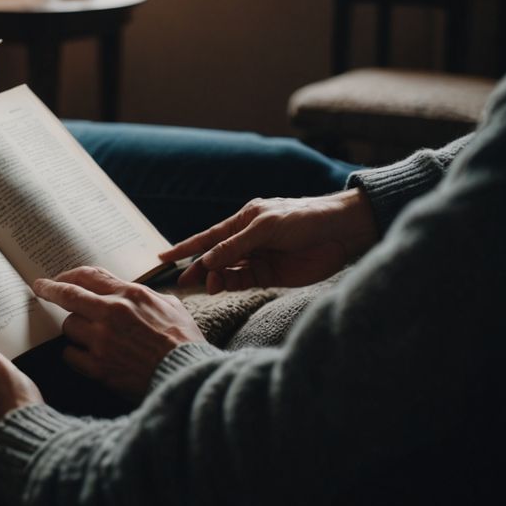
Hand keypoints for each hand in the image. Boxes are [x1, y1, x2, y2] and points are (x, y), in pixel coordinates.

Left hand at [34, 266, 204, 398]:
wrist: (188, 378)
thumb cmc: (185, 342)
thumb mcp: (170, 306)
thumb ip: (144, 296)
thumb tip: (130, 292)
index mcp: (130, 295)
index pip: (88, 275)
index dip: (67, 274)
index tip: (55, 277)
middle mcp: (112, 313)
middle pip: (68, 295)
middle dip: (50, 290)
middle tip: (39, 288)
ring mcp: (103, 341)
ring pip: (69, 326)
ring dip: (73, 329)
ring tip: (86, 335)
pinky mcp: (99, 368)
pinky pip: (70, 355)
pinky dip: (74, 354)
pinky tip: (84, 356)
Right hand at [163, 188, 378, 292]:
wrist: (341, 233)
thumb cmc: (303, 219)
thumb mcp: (266, 227)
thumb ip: (235, 245)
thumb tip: (207, 261)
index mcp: (243, 221)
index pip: (208, 237)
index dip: (185, 247)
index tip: (163, 257)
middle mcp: (247, 240)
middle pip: (214, 257)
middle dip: (196, 268)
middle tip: (181, 282)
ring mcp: (258, 258)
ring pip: (227, 271)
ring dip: (215, 278)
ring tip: (207, 285)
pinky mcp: (271, 275)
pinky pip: (243, 281)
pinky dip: (230, 284)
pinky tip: (221, 286)